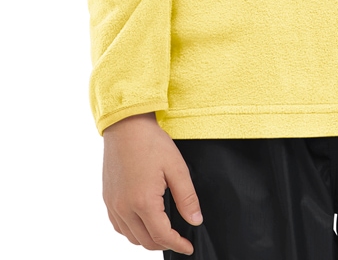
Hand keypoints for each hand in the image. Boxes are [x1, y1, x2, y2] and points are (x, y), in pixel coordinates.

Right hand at [102, 112, 202, 253]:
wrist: (126, 125)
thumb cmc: (151, 143)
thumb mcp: (177, 168)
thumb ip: (187, 198)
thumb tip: (195, 221)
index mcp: (143, 202)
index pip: (162, 236)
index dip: (177, 244)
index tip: (188, 247)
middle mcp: (124, 208)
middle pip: (145, 241)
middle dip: (164, 244)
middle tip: (179, 240)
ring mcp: (113, 204)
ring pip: (130, 236)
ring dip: (147, 239)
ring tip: (163, 232)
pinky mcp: (108, 198)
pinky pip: (119, 226)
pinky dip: (132, 231)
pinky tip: (142, 222)